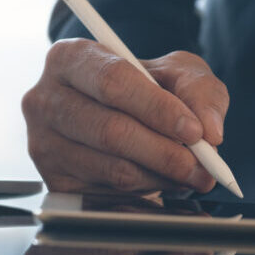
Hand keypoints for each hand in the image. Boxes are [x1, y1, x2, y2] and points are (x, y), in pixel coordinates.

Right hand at [22, 38, 229, 193]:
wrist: (120, 116)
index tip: (194, 130)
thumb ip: (200, 90)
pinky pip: (108, 195)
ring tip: (190, 174)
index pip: (113, 81)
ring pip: (113, 169)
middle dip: (165, 153)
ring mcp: (44, 144)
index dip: (157, 108)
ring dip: (161, 177)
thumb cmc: (146, 89)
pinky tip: (161, 181)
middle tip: (203, 166)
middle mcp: (45, 99)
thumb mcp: (177, 74)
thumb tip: (209, 131)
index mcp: (69, 58)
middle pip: (111, 131)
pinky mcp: (54, 182)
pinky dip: (146, 192)